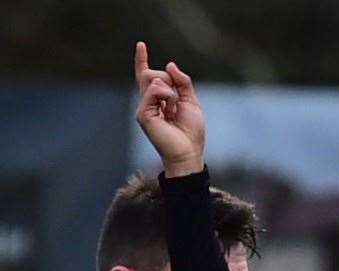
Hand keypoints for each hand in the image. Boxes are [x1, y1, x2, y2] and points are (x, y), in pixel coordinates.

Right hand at [133, 41, 204, 175]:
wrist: (188, 151)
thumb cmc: (191, 131)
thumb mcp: (191, 101)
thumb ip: (183, 82)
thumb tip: (170, 64)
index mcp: (158, 100)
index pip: (147, 76)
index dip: (142, 60)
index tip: (141, 45)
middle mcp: (148, 102)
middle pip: (153, 73)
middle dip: (169, 79)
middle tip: (176, 100)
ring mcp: (144, 107)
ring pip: (154, 79)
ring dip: (171, 91)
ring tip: (174, 110)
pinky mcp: (143, 113)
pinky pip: (155, 90)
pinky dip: (167, 95)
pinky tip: (171, 110)